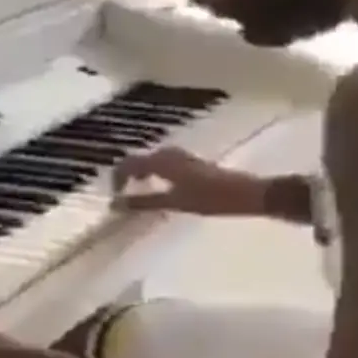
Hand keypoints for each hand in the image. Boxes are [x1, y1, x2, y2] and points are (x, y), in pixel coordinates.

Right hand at [111, 147, 261, 214]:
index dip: (117, 178)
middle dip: (128, 175)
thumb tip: (116, 204)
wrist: (244, 193)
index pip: (128, 163)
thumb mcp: (174, 203)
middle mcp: (169, 154)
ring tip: (139, 192)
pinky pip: (163, 163)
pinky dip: (154, 174)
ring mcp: (181, 156)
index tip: (114, 197)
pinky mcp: (191, 163)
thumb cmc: (209, 199)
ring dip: (142, 173)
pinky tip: (161, 188)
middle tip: (123, 195)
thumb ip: (144, 202)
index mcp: (161, 161)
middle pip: (140, 159)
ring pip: (152, 160)